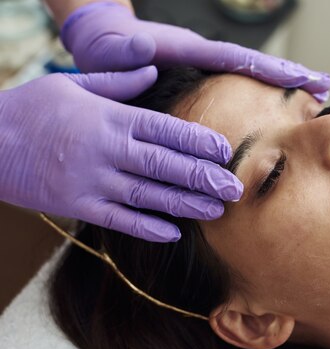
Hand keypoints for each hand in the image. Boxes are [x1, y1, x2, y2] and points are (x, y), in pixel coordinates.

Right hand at [0, 67, 241, 241]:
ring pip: (148, 195)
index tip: (224, 150)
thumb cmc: (31, 109)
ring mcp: (90, 180)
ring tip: (216, 210)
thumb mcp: (72, 84)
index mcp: (107, 118)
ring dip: (185, 204)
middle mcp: (104, 150)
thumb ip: (117, 82)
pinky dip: (147, 228)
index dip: (196, 141)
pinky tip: (174, 233)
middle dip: (202, 177)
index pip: (162, 129)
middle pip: (163, 165)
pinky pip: (118, 220)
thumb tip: (152, 71)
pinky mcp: (77, 205)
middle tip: (234, 188)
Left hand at [61, 2, 329, 100]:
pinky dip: (263, 95)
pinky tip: (280, 111)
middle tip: (326, 85)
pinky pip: (240, 88)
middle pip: (256, 67)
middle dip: (291, 75)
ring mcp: (207, 69)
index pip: (238, 59)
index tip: (302, 76)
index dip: (270, 69)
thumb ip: (126, 51)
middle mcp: (206, 58)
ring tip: (317, 95)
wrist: (104, 44)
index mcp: (191, 52)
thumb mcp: (112, 52)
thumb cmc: (107, 52)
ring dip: (284, 85)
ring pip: (252, 77)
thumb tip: (141, 45)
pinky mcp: (204, 82)